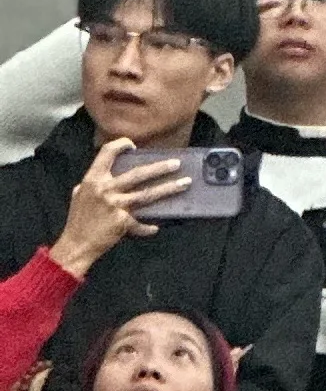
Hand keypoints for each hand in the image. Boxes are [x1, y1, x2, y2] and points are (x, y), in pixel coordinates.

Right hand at [51, 136, 194, 279]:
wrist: (75, 245)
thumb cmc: (77, 219)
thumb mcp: (79, 194)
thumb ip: (93, 183)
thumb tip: (107, 174)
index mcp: (93, 179)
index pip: (107, 153)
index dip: (121, 145)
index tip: (134, 145)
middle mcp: (105, 189)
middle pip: (138, 174)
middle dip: (160, 168)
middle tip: (177, 163)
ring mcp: (116, 206)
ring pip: (148, 194)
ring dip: (168, 189)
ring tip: (184, 183)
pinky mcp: (122, 222)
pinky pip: (141, 223)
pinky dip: (148, 226)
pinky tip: (155, 227)